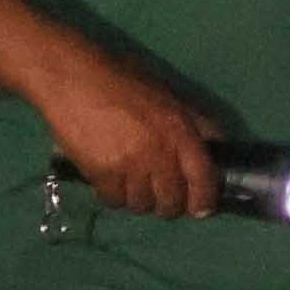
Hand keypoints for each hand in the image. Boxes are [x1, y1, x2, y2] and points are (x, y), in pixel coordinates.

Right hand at [27, 42, 219, 220]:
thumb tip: (215, 145)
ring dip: (139, 202)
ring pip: (141, 204)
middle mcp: (160, 153)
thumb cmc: (122, 81)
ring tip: (133, 189)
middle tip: (161, 201)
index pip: (202, 177)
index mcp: (181, 131)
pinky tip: (110, 185)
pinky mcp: (101, 173)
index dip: (204, 200)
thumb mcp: (169, 96)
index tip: (201, 210)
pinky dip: (114, 197)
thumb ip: (193, 122)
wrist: (74, 78)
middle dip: (168, 207)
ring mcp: (130, 165)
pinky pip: (113, 200)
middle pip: (171, 200)